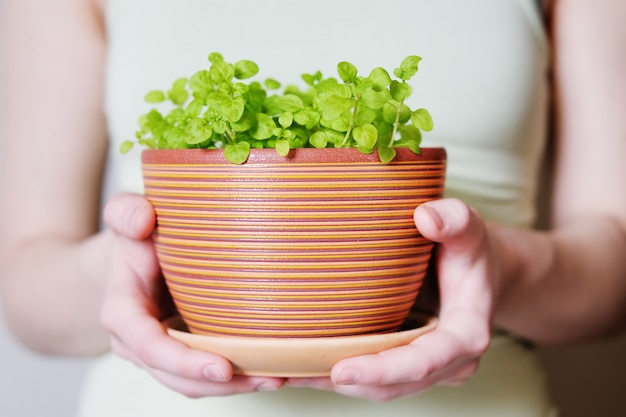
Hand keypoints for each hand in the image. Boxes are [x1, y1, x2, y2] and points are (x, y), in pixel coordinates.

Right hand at [100, 193, 285, 396]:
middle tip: (270, 378)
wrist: (135, 259)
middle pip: (177, 377)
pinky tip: (272, 371)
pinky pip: (206, 378)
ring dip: (236, 387)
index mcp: (123, 314)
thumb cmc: (137, 237)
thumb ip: (126, 212)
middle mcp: (137, 344)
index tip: (222, 367)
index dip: (184, 361)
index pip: (149, 345)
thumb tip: (144, 220)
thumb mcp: (127, 216)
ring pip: (194, 385)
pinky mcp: (183, 355)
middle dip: (221, 384)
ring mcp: (161, 355)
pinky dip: (238, 378)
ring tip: (278, 378)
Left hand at [288, 198, 495, 400]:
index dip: (383, 370)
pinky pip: (379, 380)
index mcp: (467, 334)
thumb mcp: (468, 226)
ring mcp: (431, 369)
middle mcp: (451, 362)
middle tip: (296, 373)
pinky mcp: (410, 365)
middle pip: (396, 385)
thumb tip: (425, 216)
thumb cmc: (469, 248)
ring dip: (339, 385)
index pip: (424, 362)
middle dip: (348, 383)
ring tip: (292, 372)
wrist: (476, 270)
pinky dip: (344, 376)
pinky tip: (308, 365)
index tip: (341, 370)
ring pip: (384, 389)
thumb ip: (453, 218)